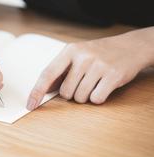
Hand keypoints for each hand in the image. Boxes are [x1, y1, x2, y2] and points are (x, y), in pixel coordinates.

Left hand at [27, 27, 153, 109]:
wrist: (130, 47)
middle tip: (84, 81)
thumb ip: (60, 71)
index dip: (37, 91)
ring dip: (85, 96)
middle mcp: (82, 57)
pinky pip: (96, 99)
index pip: (47, 74)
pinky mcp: (112, 76)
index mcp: (70, 51)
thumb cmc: (99, 53)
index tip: (30, 104)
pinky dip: (98, 97)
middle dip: (73, 93)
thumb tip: (45, 90)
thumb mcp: (77, 55)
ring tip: (94, 82)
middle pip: (65, 92)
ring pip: (80, 98)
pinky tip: (104, 85)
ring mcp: (98, 66)